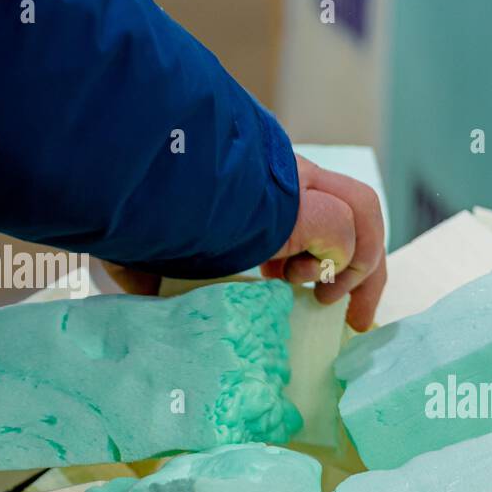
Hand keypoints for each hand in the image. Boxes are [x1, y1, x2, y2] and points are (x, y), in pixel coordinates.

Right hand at [103, 154, 387, 329]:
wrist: (127, 179)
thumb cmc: (125, 206)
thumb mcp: (146, 243)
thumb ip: (152, 269)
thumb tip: (141, 292)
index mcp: (257, 183)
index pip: (319, 209)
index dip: (331, 253)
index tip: (318, 296)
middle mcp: (283, 175)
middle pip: (355, 205)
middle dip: (366, 265)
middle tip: (354, 316)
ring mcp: (294, 183)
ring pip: (361, 209)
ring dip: (356, 263)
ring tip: (322, 296)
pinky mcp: (298, 201)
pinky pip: (344, 228)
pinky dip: (337, 260)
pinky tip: (301, 280)